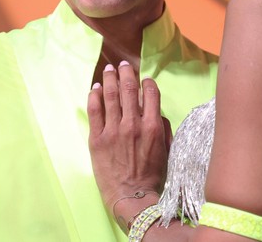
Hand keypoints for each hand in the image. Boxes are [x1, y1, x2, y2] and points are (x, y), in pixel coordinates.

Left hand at [88, 62, 171, 220]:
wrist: (131, 196)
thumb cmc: (152, 176)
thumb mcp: (167, 150)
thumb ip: (162, 127)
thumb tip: (154, 111)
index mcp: (152, 126)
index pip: (150, 93)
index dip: (147, 82)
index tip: (144, 79)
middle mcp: (133, 124)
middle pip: (128, 89)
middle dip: (126, 73)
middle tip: (123, 65)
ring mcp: (113, 130)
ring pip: (110, 95)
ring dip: (109, 78)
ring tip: (109, 69)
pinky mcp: (97, 138)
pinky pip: (94, 110)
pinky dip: (94, 95)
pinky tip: (95, 87)